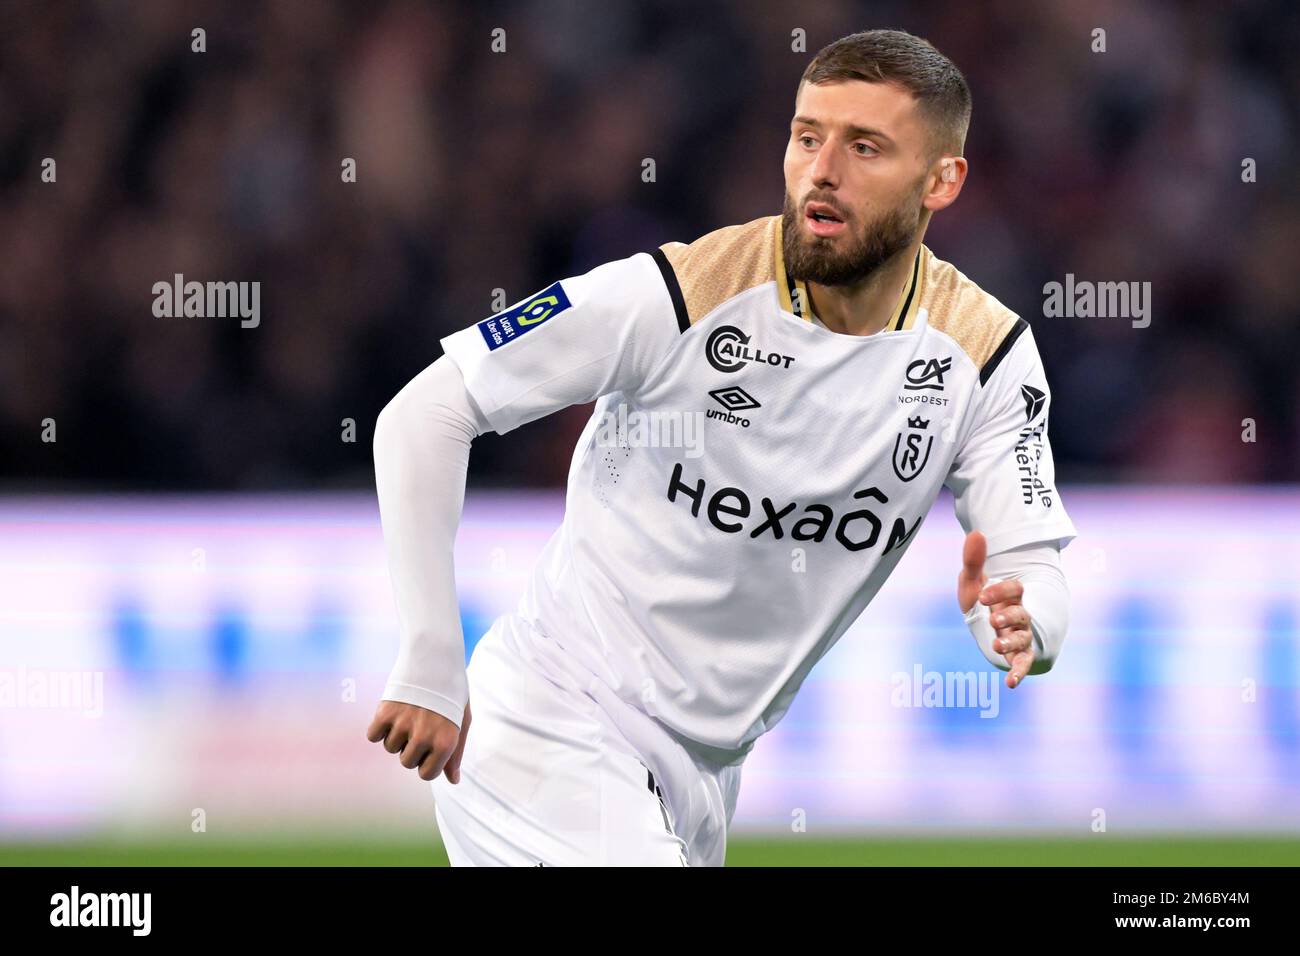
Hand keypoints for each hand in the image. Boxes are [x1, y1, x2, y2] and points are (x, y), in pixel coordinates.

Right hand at [367, 699, 471, 782]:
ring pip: (390, 747)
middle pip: (406, 762)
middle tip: (421, 723)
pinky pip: (373, 735)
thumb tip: (453, 781)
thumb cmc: (451, 692)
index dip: (426, 761)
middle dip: (411, 747)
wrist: (435, 657)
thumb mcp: (461, 722)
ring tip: (410, 712)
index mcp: (446, 742)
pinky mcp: (385, 712)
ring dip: (396, 734)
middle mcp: (424, 737)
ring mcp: (404, 725)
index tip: (430, 745)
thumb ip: (456, 753)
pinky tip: (393, 711)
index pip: (426, 774)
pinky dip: (379, 727)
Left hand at [957, 531, 1033, 688]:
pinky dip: (1019, 673)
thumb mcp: (973, 583)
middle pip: (1022, 615)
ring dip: (1011, 643)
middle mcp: (1020, 616)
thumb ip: (974, 560)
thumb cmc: (982, 602)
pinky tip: (1011, 684)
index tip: (982, 595)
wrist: (988, 626)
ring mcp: (1021, 636)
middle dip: (1009, 617)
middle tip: (994, 620)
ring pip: (1023, 639)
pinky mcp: (1019, 655)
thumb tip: (976, 532)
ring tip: (995, 644)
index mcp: (1012, 596)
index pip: (1014, 590)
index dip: (1001, 592)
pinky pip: (1023, 664)